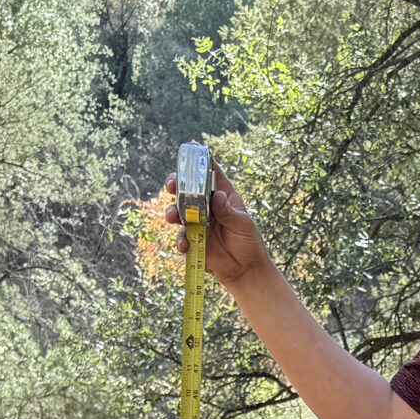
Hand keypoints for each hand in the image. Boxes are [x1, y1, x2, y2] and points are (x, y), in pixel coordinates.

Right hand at [158, 169, 274, 288]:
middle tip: (172, 185)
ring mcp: (197, 222)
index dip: (201, 160)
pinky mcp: (192, 240)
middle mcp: (207, 206)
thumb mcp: (243, 225)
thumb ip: (229, 212)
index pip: (211, 174)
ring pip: (178, 211)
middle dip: (176, 184)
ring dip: (172, 212)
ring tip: (173, 217)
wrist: (245, 271)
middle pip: (187, 189)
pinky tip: (186, 244)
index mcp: (222, 196)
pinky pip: (181, 237)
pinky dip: (180, 240)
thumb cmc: (248, 243)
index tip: (191, 147)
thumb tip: (217, 197)